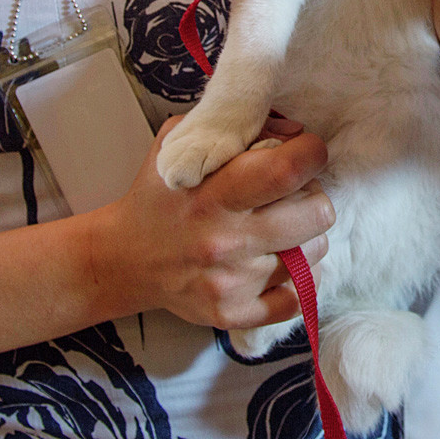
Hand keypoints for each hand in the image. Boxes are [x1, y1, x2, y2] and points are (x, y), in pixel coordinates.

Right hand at [90, 115, 334, 329]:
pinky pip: (299, 296)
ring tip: (277, 227)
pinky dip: (297, 277)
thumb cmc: (158, 194)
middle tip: (291, 194)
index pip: (289, 170)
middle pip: (317, 212)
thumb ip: (231, 127)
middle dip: (312, 195)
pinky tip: (276, 259)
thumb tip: (293, 131)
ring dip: (304, 235)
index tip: (305, 151)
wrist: (122, 259)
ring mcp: (231, 282)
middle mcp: (225, 241)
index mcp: (213, 193)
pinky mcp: (233, 313)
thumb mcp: (178, 145)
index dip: (311, 153)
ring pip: (315, 251)